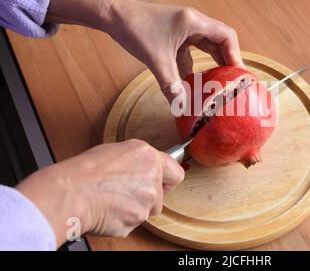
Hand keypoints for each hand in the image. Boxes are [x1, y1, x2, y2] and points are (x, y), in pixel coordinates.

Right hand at [16, 139, 183, 246]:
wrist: (70, 193)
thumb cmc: (85, 171)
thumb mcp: (116, 151)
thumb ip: (137, 161)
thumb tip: (142, 167)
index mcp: (148, 156)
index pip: (176, 173)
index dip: (168, 180)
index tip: (162, 184)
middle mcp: (152, 177)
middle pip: (161, 195)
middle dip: (148, 197)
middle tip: (127, 194)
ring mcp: (146, 200)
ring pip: (147, 210)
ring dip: (134, 209)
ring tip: (112, 199)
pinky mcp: (136, 219)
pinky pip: (133, 222)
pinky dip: (122, 219)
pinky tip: (108, 209)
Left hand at [46, 0, 244, 102]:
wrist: (114, 16)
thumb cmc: (135, 30)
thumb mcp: (156, 60)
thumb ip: (171, 85)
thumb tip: (182, 108)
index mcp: (194, 23)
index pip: (226, 36)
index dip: (236, 55)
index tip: (239, 74)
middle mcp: (193, 23)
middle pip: (220, 41)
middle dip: (227, 61)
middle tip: (233, 82)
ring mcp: (184, 29)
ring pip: (206, 46)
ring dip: (212, 64)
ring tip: (220, 83)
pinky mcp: (175, 36)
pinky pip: (191, 52)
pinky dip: (194, 67)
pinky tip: (193, 83)